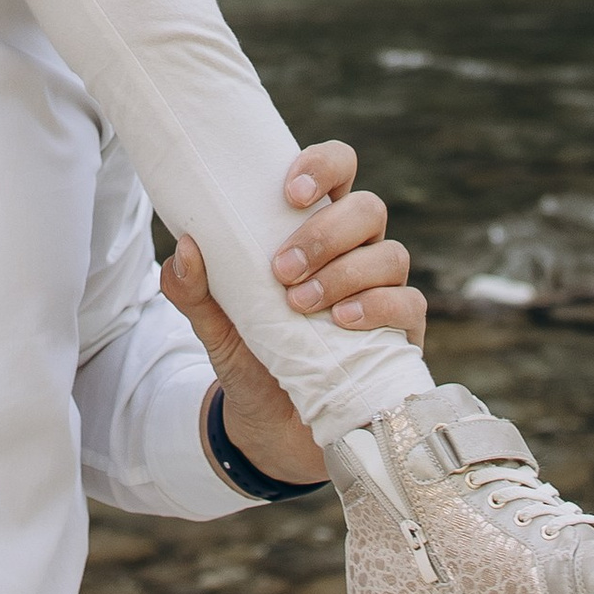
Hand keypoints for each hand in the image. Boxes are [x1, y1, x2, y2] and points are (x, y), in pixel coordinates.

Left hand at [162, 141, 425, 490]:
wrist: (271, 428)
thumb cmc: (249, 356)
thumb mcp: (213, 324)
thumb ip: (192, 288)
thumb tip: (185, 247)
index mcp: (315, 226)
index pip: (337, 169)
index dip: (323, 165)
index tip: (289, 191)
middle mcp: (356, 249)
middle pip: (367, 208)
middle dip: (325, 233)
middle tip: (281, 269)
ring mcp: (384, 289)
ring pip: (390, 253)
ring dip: (345, 273)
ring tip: (301, 304)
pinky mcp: (402, 332)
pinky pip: (408, 303)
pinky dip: (377, 306)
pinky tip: (342, 322)